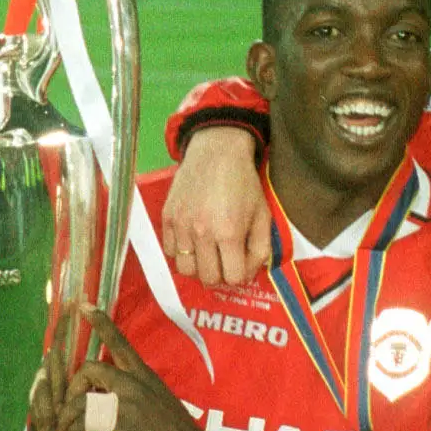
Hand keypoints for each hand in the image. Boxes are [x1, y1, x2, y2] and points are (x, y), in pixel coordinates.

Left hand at [63, 306, 279, 430]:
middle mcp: (135, 384)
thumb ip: (136, 394)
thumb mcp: (159, 402)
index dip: (100, 322)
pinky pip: (84, 423)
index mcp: (145, 375)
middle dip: (70, 387)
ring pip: (82, 398)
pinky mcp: (122, 427)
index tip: (83, 305)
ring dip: (65, 416)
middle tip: (67, 409)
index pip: (120, 342)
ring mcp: (128, 404)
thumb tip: (111, 397)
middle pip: (89, 368)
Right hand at [163, 127, 270, 285]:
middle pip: (207, 278)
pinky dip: (181, 253)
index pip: (232, 278)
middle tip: (224, 261)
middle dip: (220, 275)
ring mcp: (181, 225)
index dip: (240, 275)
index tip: (241, 263)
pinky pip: (169, 252)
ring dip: (199, 267)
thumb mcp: (263, 215)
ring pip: (185, 270)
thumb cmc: (244, 184)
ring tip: (207, 254)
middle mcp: (202, 233)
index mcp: (229, 233)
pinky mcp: (167, 217)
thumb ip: (261, 249)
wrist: (216, 152)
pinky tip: (192, 241)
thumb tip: (248, 274)